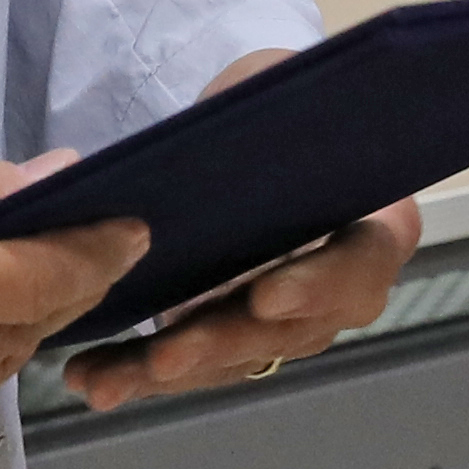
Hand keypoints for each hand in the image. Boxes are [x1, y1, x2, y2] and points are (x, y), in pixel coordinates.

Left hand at [60, 49, 426, 404]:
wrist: (240, 143)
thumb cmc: (275, 110)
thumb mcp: (282, 89)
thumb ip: (278, 113)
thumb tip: (254, 125)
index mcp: (376, 226)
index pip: (362, 265)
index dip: (318, 286)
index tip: (264, 294)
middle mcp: (338, 290)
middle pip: (291, 331)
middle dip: (221, 343)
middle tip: (166, 355)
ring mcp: (286, 324)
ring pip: (232, 359)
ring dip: (166, 372)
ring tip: (104, 378)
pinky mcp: (233, 339)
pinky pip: (193, 365)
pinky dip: (139, 373)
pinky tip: (92, 379)